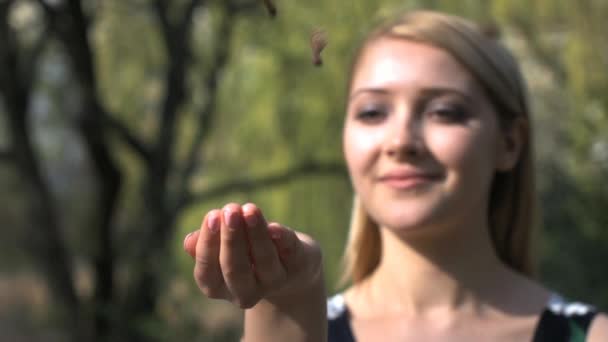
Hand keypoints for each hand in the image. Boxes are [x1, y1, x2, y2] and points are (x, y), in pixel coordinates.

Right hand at [183, 202, 322, 308]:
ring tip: (249, 209)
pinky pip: (290, 251)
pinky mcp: (299, 265)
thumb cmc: (246, 252)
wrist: (290, 266)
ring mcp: (275, 281)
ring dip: (256, 234)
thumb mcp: (222, 248)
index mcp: (220, 287)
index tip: (212, 216)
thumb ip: (205, 245)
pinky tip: (275, 227)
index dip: (208, 244)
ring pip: (264, 260)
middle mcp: (246, 292)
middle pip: (235, 269)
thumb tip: (188, 242)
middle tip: (230, 210)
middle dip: (232, 239)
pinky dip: (282, 239)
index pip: (207, 271)